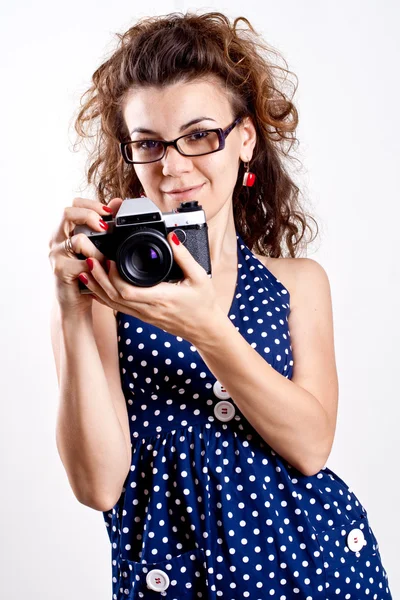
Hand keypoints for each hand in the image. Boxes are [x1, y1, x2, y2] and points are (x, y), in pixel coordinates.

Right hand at [48, 196, 122, 315]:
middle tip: (105, 226)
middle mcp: (56, 239)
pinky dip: (97, 265)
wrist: (74, 302)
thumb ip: (103, 226)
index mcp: (64, 230)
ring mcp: (56, 254)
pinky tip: (101, 271)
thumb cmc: (87, 273)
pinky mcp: (60, 270)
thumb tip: (118, 202)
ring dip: (97, 248)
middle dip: (90, 215)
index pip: (73, 205)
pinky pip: (83, 262)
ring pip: (78, 239)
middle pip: (67, 213)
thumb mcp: (96, 248)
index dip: (91, 205)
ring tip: (105, 258)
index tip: (109, 212)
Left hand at [81, 231, 219, 341]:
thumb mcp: (199, 277)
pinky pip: (117, 307)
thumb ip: (184, 256)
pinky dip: (103, 296)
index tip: (108, 258)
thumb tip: (172, 236)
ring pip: (112, 303)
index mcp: (161, 298)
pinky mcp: (141, 316)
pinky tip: (94, 286)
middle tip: (89, 257)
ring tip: (85, 269)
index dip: (113, 276)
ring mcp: (143, 314)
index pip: (129, 290)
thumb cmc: (203, 303)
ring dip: (96, 286)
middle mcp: (148, 308)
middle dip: (98, 277)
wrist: (204, 328)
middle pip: (114, 295)